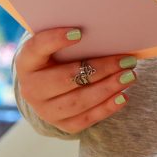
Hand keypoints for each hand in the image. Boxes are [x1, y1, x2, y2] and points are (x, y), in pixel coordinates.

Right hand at [13, 28, 136, 133]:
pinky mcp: (61, 124)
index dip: (55, 39)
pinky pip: (85, 119)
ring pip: (77, 101)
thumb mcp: (57, 46)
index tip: (79, 32)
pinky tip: (123, 96)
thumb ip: (74, 39)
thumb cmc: (58, 57)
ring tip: (129, 76)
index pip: (37, 47)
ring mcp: (44, 110)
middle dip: (99, 69)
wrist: (48, 87)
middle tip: (126, 60)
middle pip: (65, 78)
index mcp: (27, 62)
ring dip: (107, 88)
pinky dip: (106, 108)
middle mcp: (31, 88)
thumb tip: (105, 31)